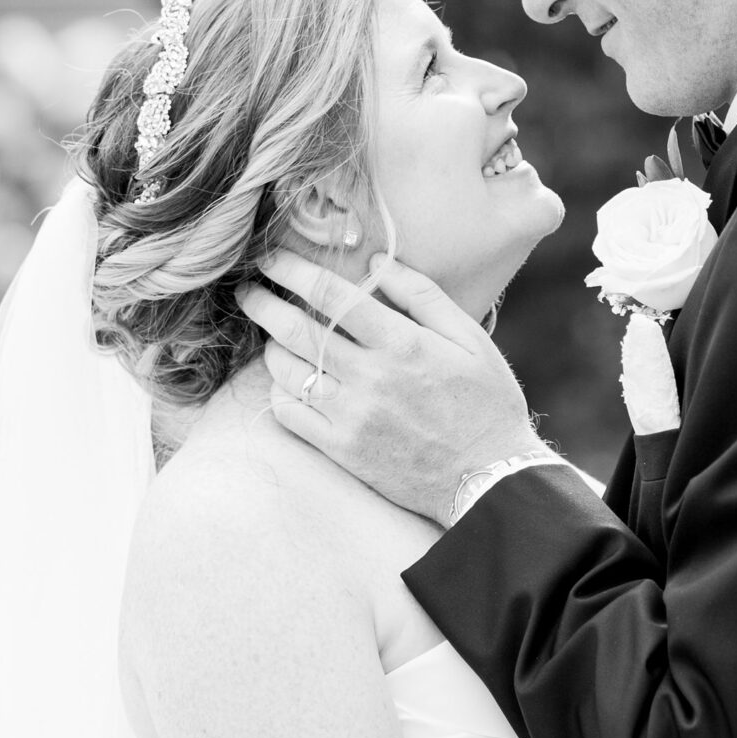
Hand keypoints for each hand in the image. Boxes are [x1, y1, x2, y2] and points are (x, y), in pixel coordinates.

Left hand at [238, 250, 538, 528]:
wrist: (489, 478)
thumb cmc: (486, 402)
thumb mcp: (470, 338)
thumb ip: (422, 295)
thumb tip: (375, 263)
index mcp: (402, 344)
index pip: (331, 295)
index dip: (293, 271)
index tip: (270, 259)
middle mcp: (371, 378)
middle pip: (297, 330)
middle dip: (263, 304)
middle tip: (247, 290)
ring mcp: (352, 417)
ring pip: (288, 372)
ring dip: (272, 346)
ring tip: (273, 335)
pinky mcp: (342, 449)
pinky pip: (291, 414)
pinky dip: (280, 391)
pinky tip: (289, 381)